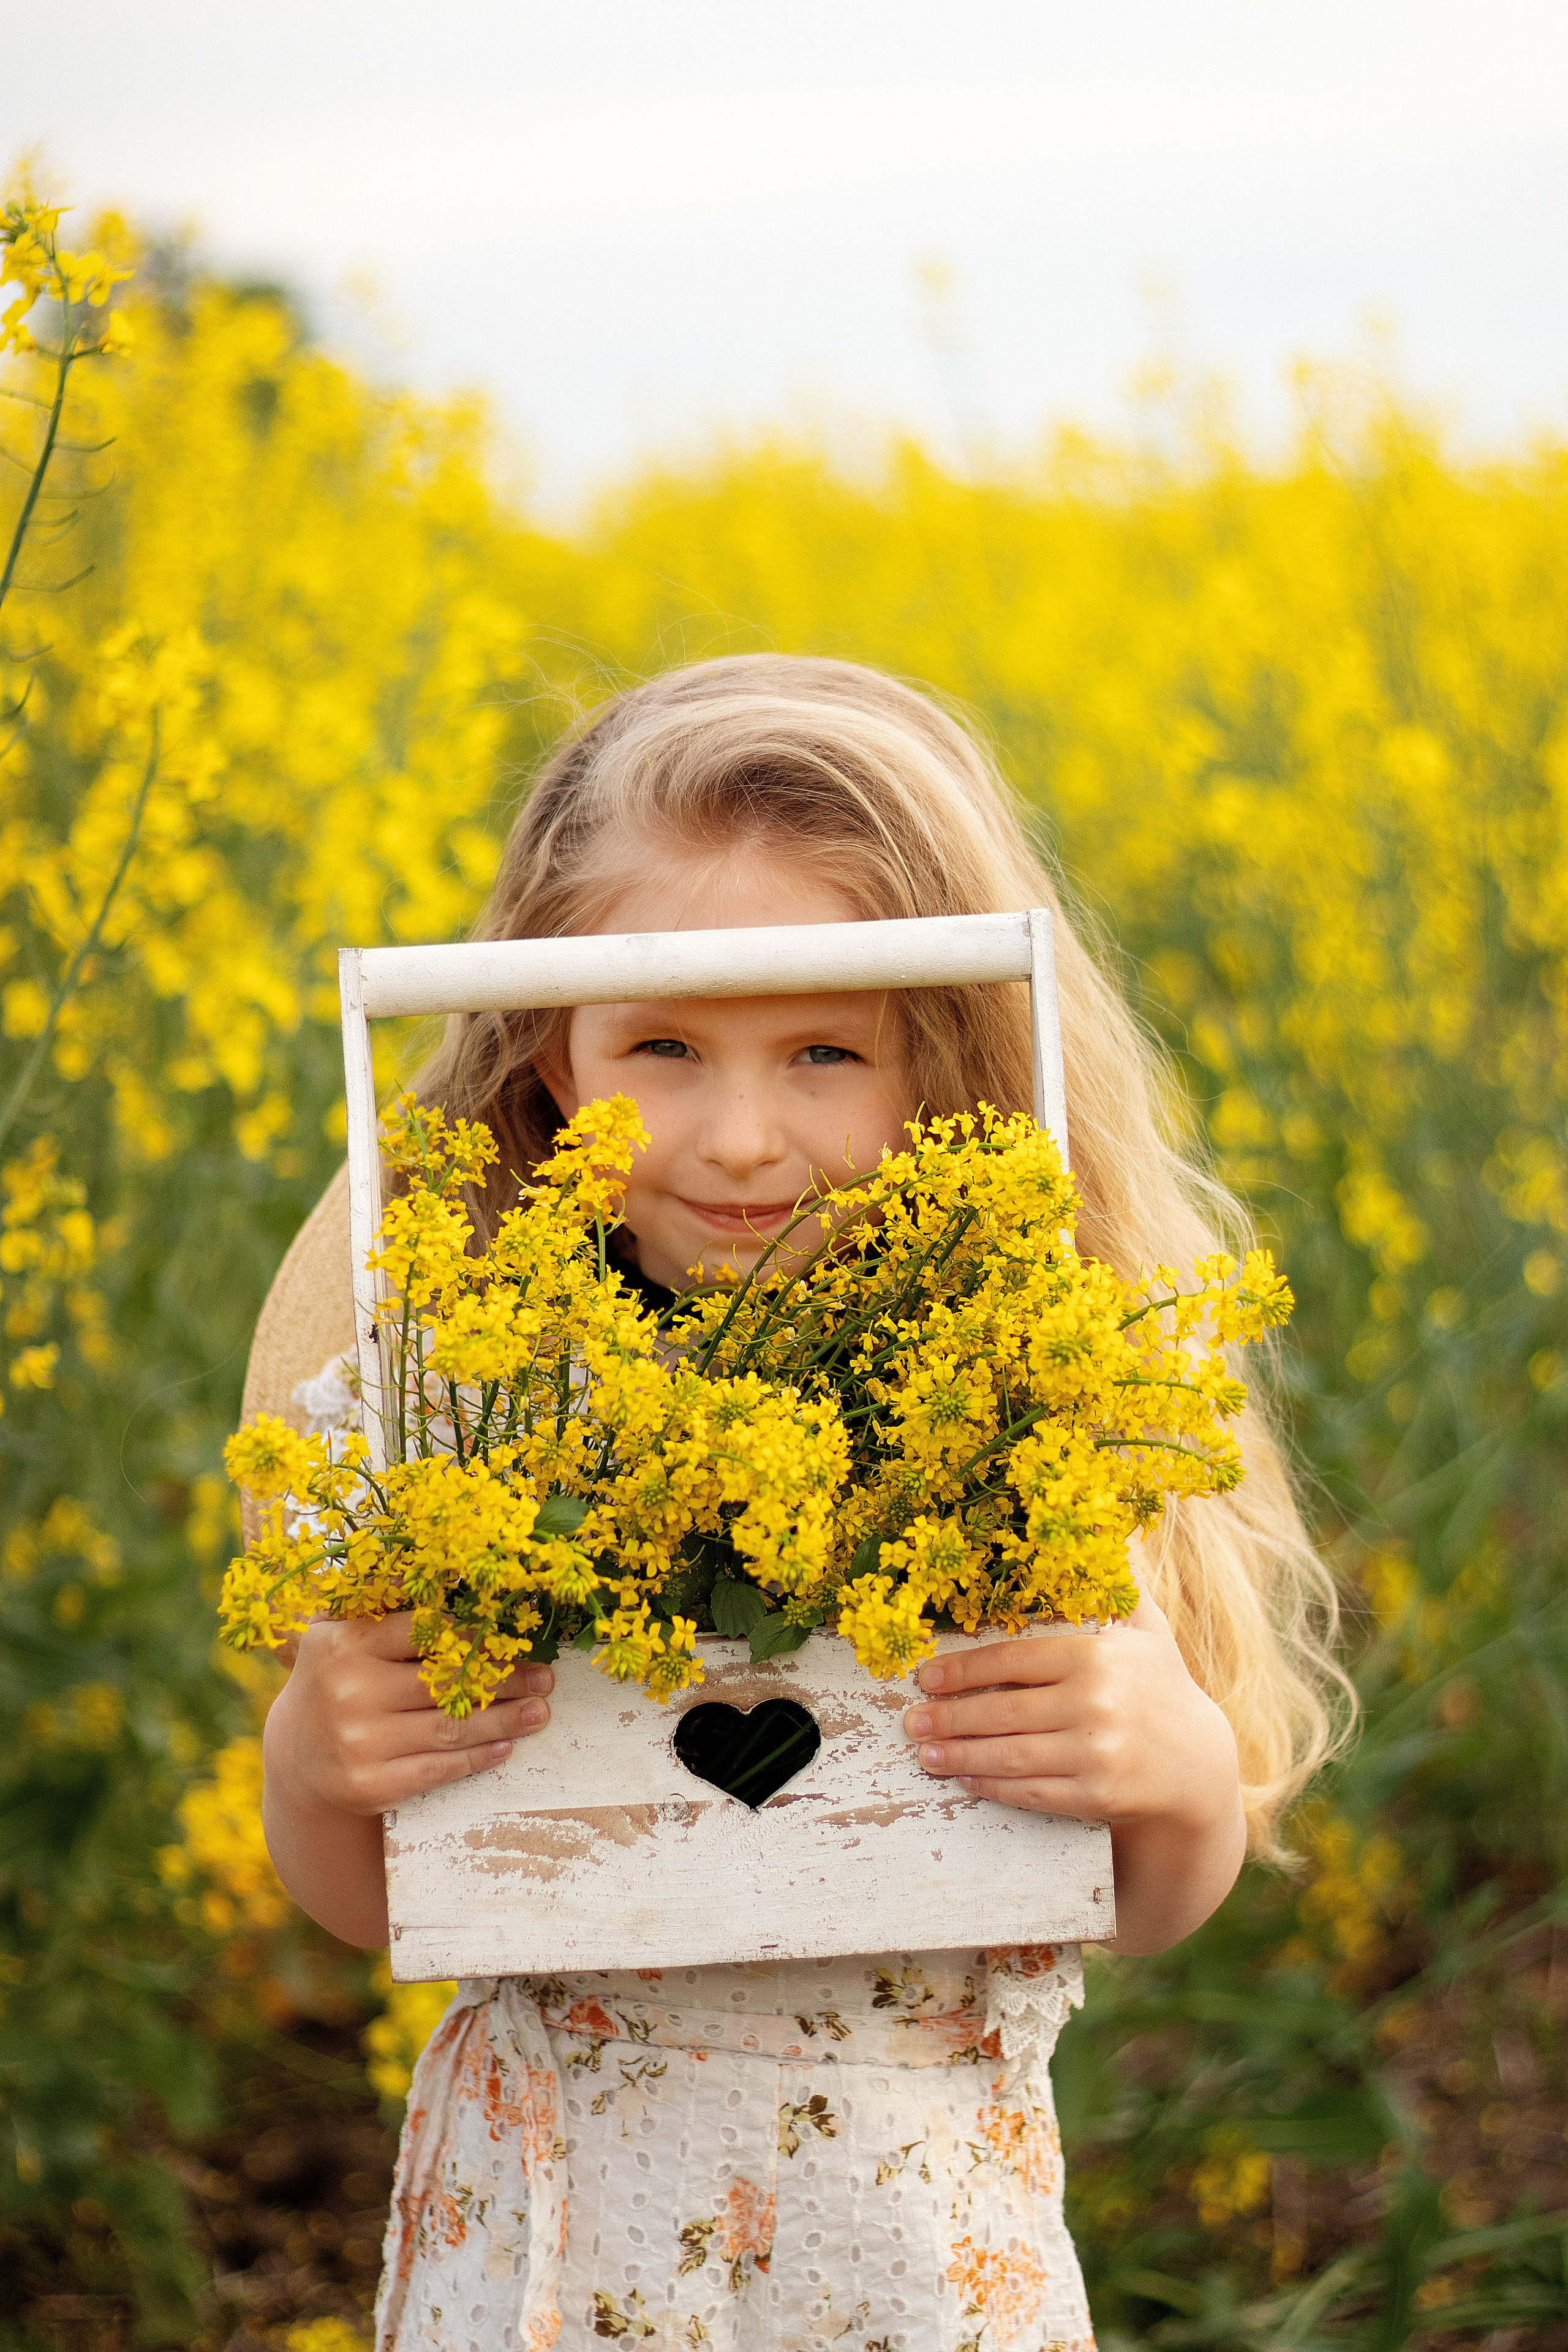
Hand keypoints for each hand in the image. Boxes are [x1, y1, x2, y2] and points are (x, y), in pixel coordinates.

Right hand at [263, 1611, 554, 1818]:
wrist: (295, 1756)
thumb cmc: (336, 1681)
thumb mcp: (341, 1634)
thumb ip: (380, 1603)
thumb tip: (443, 1569)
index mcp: (344, 1643)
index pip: (424, 1632)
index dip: (474, 1634)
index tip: (512, 1636)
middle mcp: (348, 1691)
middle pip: (444, 1682)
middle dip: (504, 1679)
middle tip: (545, 1677)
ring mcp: (358, 1742)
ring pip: (449, 1727)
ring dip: (504, 1719)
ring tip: (540, 1710)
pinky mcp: (369, 1784)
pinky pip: (437, 1769)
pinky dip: (477, 1757)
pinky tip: (506, 1746)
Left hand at [901, 1590, 1239, 1834]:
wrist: (1200, 1762)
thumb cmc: (1160, 1685)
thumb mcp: (1146, 1627)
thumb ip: (1118, 1580)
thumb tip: (1099, 1518)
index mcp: (1097, 1655)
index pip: (1012, 1660)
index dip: (962, 1669)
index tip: (925, 1677)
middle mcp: (1095, 1703)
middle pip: (1002, 1710)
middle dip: (948, 1717)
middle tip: (910, 1720)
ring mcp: (1095, 1752)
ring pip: (1010, 1754)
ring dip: (959, 1754)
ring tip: (923, 1753)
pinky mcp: (1096, 1795)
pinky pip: (1031, 1791)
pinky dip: (992, 1786)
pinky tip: (965, 1778)